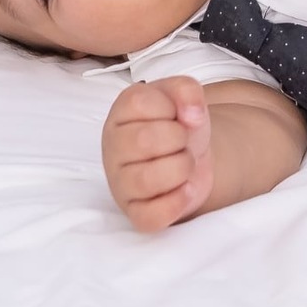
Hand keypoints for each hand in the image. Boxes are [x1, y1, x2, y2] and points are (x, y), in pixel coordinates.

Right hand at [102, 77, 213, 231]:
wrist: (193, 154)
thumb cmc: (179, 122)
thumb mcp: (183, 94)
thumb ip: (186, 89)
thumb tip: (192, 114)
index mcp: (120, 112)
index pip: (140, 103)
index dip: (170, 107)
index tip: (175, 114)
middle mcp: (113, 147)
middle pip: (144, 141)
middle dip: (178, 138)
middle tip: (182, 141)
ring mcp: (120, 183)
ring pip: (147, 180)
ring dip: (181, 168)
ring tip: (183, 163)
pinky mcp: (134, 213)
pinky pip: (151, 216)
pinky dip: (177, 202)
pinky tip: (185, 188)